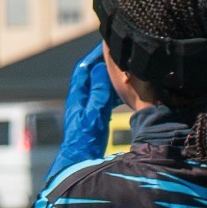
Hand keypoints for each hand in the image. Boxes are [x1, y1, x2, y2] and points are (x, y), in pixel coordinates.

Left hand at [47, 50, 118, 184]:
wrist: (78, 163)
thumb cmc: (83, 141)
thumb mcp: (92, 115)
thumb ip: (97, 93)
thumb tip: (100, 70)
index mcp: (77, 97)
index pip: (84, 68)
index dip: (95, 55)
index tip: (108, 43)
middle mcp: (81, 100)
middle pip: (93, 75)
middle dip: (105, 63)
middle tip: (121, 54)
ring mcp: (88, 109)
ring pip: (101, 86)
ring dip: (113, 77)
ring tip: (128, 70)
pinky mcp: (96, 118)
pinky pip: (107, 98)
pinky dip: (117, 92)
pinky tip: (129, 94)